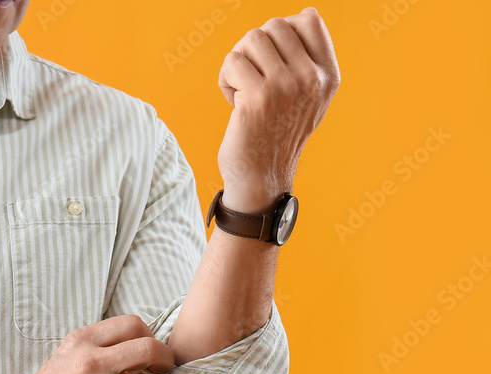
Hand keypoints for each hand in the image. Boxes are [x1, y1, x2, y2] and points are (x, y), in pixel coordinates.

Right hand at [0, 315, 186, 373]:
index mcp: (83, 340)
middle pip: (150, 348)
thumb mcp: (66, 356)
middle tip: (170, 373)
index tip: (153, 353)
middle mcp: (92, 361)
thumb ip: (96, 348)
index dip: (151, 336)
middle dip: (169, 361)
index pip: (132, 324)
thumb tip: (135, 348)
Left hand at [216, 7, 339, 211]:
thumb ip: (309, 59)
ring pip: (251, 39)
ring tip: (242, 89)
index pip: (309, 20)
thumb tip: (305, 14)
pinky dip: (225, 80)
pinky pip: (232, 62)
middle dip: (253, 48)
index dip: (282, 30)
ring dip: (238, 62)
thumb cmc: (277, 133)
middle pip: (274, 26)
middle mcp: (311, 79)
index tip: (271, 59)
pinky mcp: (258, 98)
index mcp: (327, 75)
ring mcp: (286, 87)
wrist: (262, 176)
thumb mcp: (307, 96)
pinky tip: (234, 103)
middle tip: (250, 77)